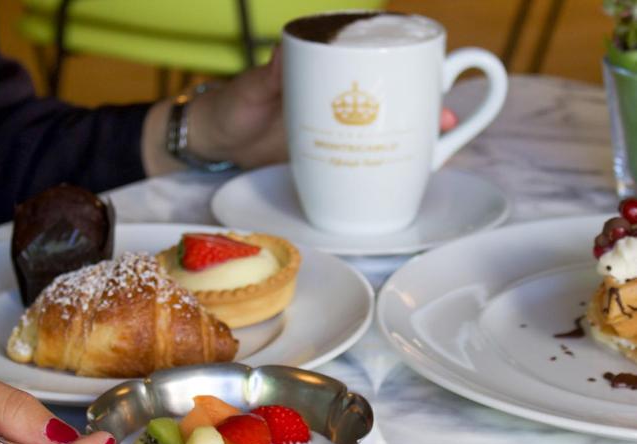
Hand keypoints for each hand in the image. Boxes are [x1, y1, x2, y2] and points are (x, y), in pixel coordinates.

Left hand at [142, 49, 459, 174]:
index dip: (409, 65)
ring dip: (415, 136)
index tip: (437, 74)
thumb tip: (284, 49)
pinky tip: (404, 172)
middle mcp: (339, 95)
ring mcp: (339, 126)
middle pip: (393, 95)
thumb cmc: (232, 106)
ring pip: (386, 126)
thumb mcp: (249, 89)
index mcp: (324, 70)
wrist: (217, 144)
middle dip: (426, 103)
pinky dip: (386, 161)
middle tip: (449, 118)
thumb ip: (267, 74)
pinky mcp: (333, 153)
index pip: (374, 59)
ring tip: (441, 147)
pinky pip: (365, 154)